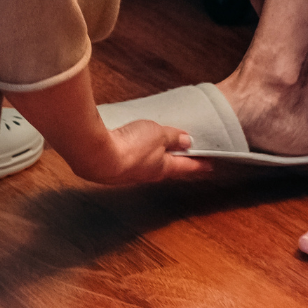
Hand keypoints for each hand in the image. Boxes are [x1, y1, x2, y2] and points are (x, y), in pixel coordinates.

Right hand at [83, 118, 211, 185]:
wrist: (96, 156)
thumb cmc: (131, 146)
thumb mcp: (158, 134)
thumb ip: (172, 137)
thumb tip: (187, 141)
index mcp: (163, 168)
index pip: (186, 167)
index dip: (199, 165)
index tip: (211, 165)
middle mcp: (147, 173)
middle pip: (167, 167)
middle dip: (177, 161)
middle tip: (186, 156)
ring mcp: (129, 172)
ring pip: (148, 163)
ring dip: (156, 155)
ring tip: (159, 146)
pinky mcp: (114, 165)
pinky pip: (131, 158)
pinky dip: (137, 152)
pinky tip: (133, 145)